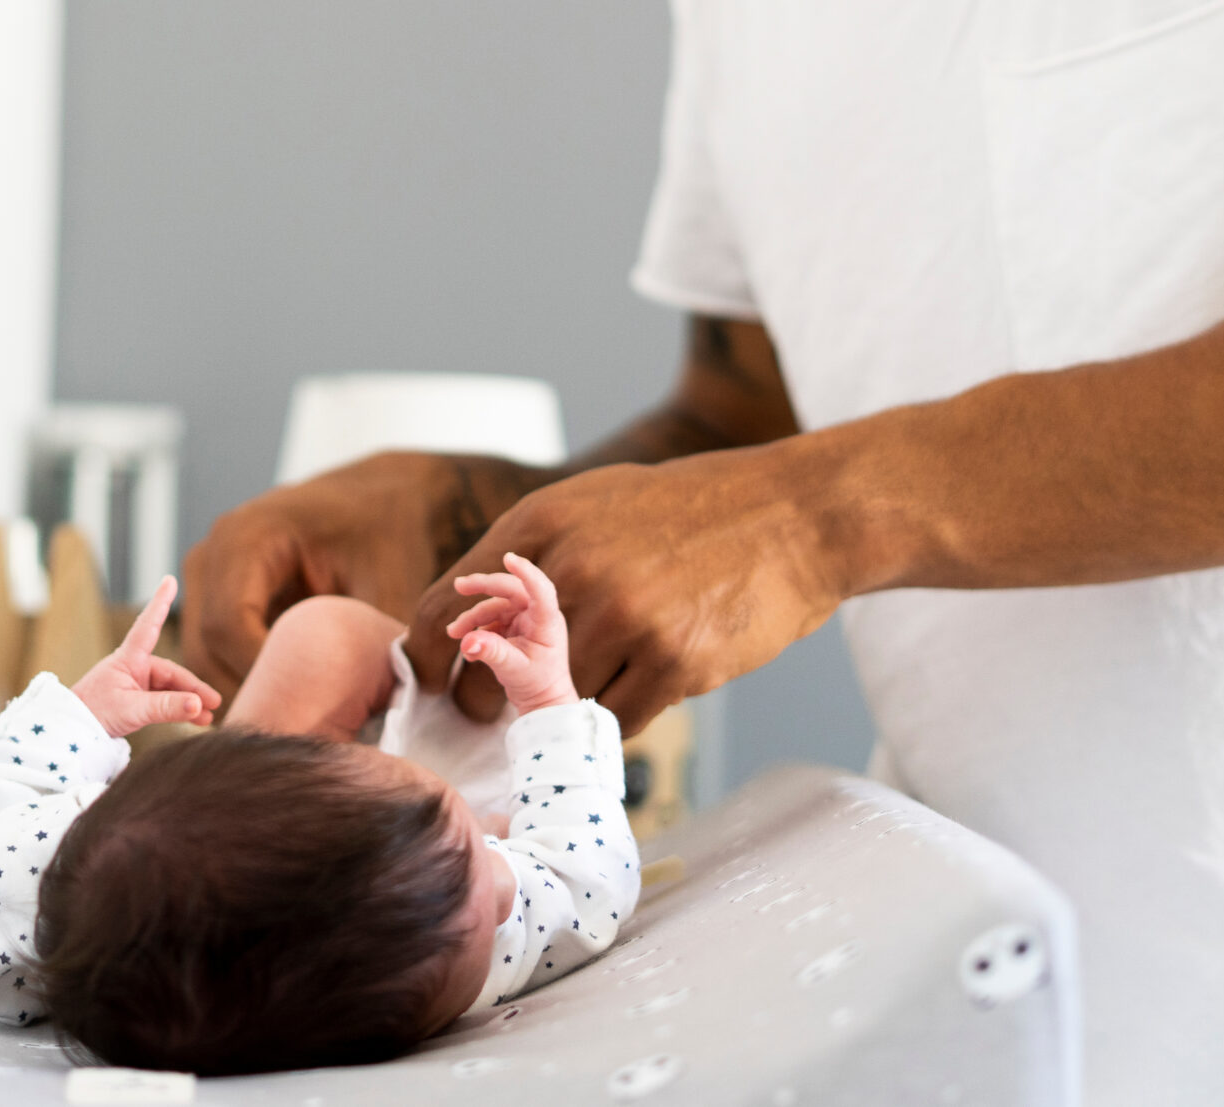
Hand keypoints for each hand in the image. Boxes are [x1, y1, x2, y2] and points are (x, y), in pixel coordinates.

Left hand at [70, 577, 223, 737]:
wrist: (72, 733)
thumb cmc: (95, 714)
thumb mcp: (133, 710)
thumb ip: (167, 707)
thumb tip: (199, 705)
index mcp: (127, 659)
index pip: (148, 625)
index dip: (160, 603)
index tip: (169, 580)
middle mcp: (134, 667)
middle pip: (171, 672)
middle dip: (193, 688)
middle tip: (214, 702)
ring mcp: (137, 684)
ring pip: (171, 689)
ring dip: (189, 702)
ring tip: (209, 716)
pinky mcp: (137, 700)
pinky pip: (164, 701)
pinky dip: (180, 709)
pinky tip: (197, 718)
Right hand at [179, 451, 552, 696]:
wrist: (384, 500)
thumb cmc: (389, 534)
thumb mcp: (390, 583)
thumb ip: (379, 643)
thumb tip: (386, 715)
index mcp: (245, 537)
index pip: (227, 625)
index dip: (261, 674)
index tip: (310, 712)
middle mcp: (213, 553)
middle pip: (204, 647)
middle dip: (252, 691)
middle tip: (304, 733)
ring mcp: (208, 575)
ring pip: (203, 657)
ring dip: (247, 690)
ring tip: (303, 723)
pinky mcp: (216, 596)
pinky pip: (215, 651)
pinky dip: (249, 678)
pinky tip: (296, 702)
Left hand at [407, 447, 847, 734]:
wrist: (793, 516)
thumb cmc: (688, 511)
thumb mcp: (593, 505)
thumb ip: (529, 553)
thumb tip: (466, 609)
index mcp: (543, 523)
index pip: (444, 605)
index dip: (430, 653)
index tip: (433, 678)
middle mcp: (576, 570)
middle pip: (493, 671)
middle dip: (492, 698)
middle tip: (502, 707)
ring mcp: (627, 618)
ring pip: (556, 700)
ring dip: (564, 705)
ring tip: (593, 682)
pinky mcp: (675, 663)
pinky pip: (613, 718)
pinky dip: (615, 714)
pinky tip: (637, 687)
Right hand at [445, 553, 577, 714]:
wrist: (541, 699)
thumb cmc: (537, 684)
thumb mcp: (514, 670)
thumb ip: (492, 653)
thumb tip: (466, 641)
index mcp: (547, 621)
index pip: (541, 590)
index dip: (527, 572)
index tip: (508, 558)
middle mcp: (537, 614)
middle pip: (510, 589)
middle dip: (483, 586)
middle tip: (459, 586)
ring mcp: (524, 618)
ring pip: (493, 606)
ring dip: (471, 617)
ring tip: (453, 633)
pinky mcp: (512, 625)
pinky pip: (489, 620)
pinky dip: (476, 631)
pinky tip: (468, 650)